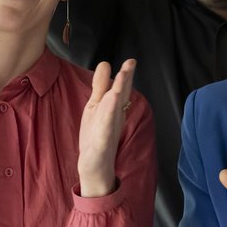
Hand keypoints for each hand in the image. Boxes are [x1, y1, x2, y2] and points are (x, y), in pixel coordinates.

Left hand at [78, 59, 136, 197]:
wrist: (95, 166)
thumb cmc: (96, 134)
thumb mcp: (95, 106)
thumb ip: (100, 86)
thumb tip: (105, 63)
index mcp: (114, 107)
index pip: (122, 88)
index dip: (127, 75)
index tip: (131, 61)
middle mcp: (115, 117)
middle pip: (122, 96)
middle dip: (126, 80)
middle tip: (131, 64)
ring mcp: (110, 129)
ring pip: (114, 110)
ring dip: (118, 95)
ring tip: (121, 80)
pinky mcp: (102, 143)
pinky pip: (106, 129)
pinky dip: (108, 119)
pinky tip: (109, 109)